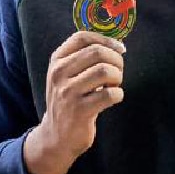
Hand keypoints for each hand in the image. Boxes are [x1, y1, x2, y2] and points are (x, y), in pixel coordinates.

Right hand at [23, 31, 125, 173]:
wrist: (56, 136)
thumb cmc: (68, 101)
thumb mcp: (66, 75)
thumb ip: (84, 58)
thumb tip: (117, 44)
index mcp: (57, 61)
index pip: (82, 37)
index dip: (105, 39)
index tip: (118, 48)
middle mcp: (59, 74)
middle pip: (97, 52)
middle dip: (115, 60)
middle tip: (118, 71)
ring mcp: (68, 92)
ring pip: (105, 71)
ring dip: (117, 77)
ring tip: (114, 85)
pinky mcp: (80, 111)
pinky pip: (110, 94)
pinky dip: (118, 94)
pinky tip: (113, 98)